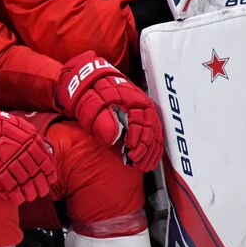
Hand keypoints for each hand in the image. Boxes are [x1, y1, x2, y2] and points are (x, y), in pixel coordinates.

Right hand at [0, 93, 56, 203]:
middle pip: (36, 173)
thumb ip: (31, 138)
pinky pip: (8, 184)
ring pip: (24, 180)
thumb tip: (45, 151)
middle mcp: (21, 149)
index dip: (49, 172)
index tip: (50, 179)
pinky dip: (13, 193)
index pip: (45, 160)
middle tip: (40, 192)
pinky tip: (16, 198)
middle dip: (40, 185)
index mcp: (29, 138)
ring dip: (28, 191)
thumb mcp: (17, 124)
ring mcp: (8, 158)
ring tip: (29, 197)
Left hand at [55, 51, 161, 170]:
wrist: (90, 81)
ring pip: (155, 133)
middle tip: (136, 161)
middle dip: (145, 148)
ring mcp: (145, 111)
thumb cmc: (90, 92)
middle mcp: (142, 104)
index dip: (137, 139)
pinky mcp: (144, 118)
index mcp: (130, 98)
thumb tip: (113, 136)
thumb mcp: (90, 104)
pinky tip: (149, 160)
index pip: (141, 121)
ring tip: (142, 165)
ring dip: (150, 151)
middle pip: (151, 129)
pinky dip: (154, 149)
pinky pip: (155, 135)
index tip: (130, 151)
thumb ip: (102, 119)